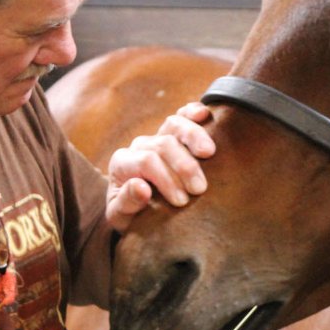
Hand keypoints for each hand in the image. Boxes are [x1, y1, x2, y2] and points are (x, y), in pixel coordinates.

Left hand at [106, 102, 214, 231]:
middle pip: (163, 144)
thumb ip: (126, 203)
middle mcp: (139, 146)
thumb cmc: (131, 216)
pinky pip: (182, 116)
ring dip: (194, 136)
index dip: (167, 179)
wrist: (138, 213)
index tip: (182, 201)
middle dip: (184, 166)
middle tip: (199, 189)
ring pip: (174, 124)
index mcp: (122, 163)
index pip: (146, 162)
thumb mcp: (120, 217)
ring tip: (209, 153)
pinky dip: (192, 112)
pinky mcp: (172, 134)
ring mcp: (157, 137)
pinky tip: (204, 114)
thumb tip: (142, 187)